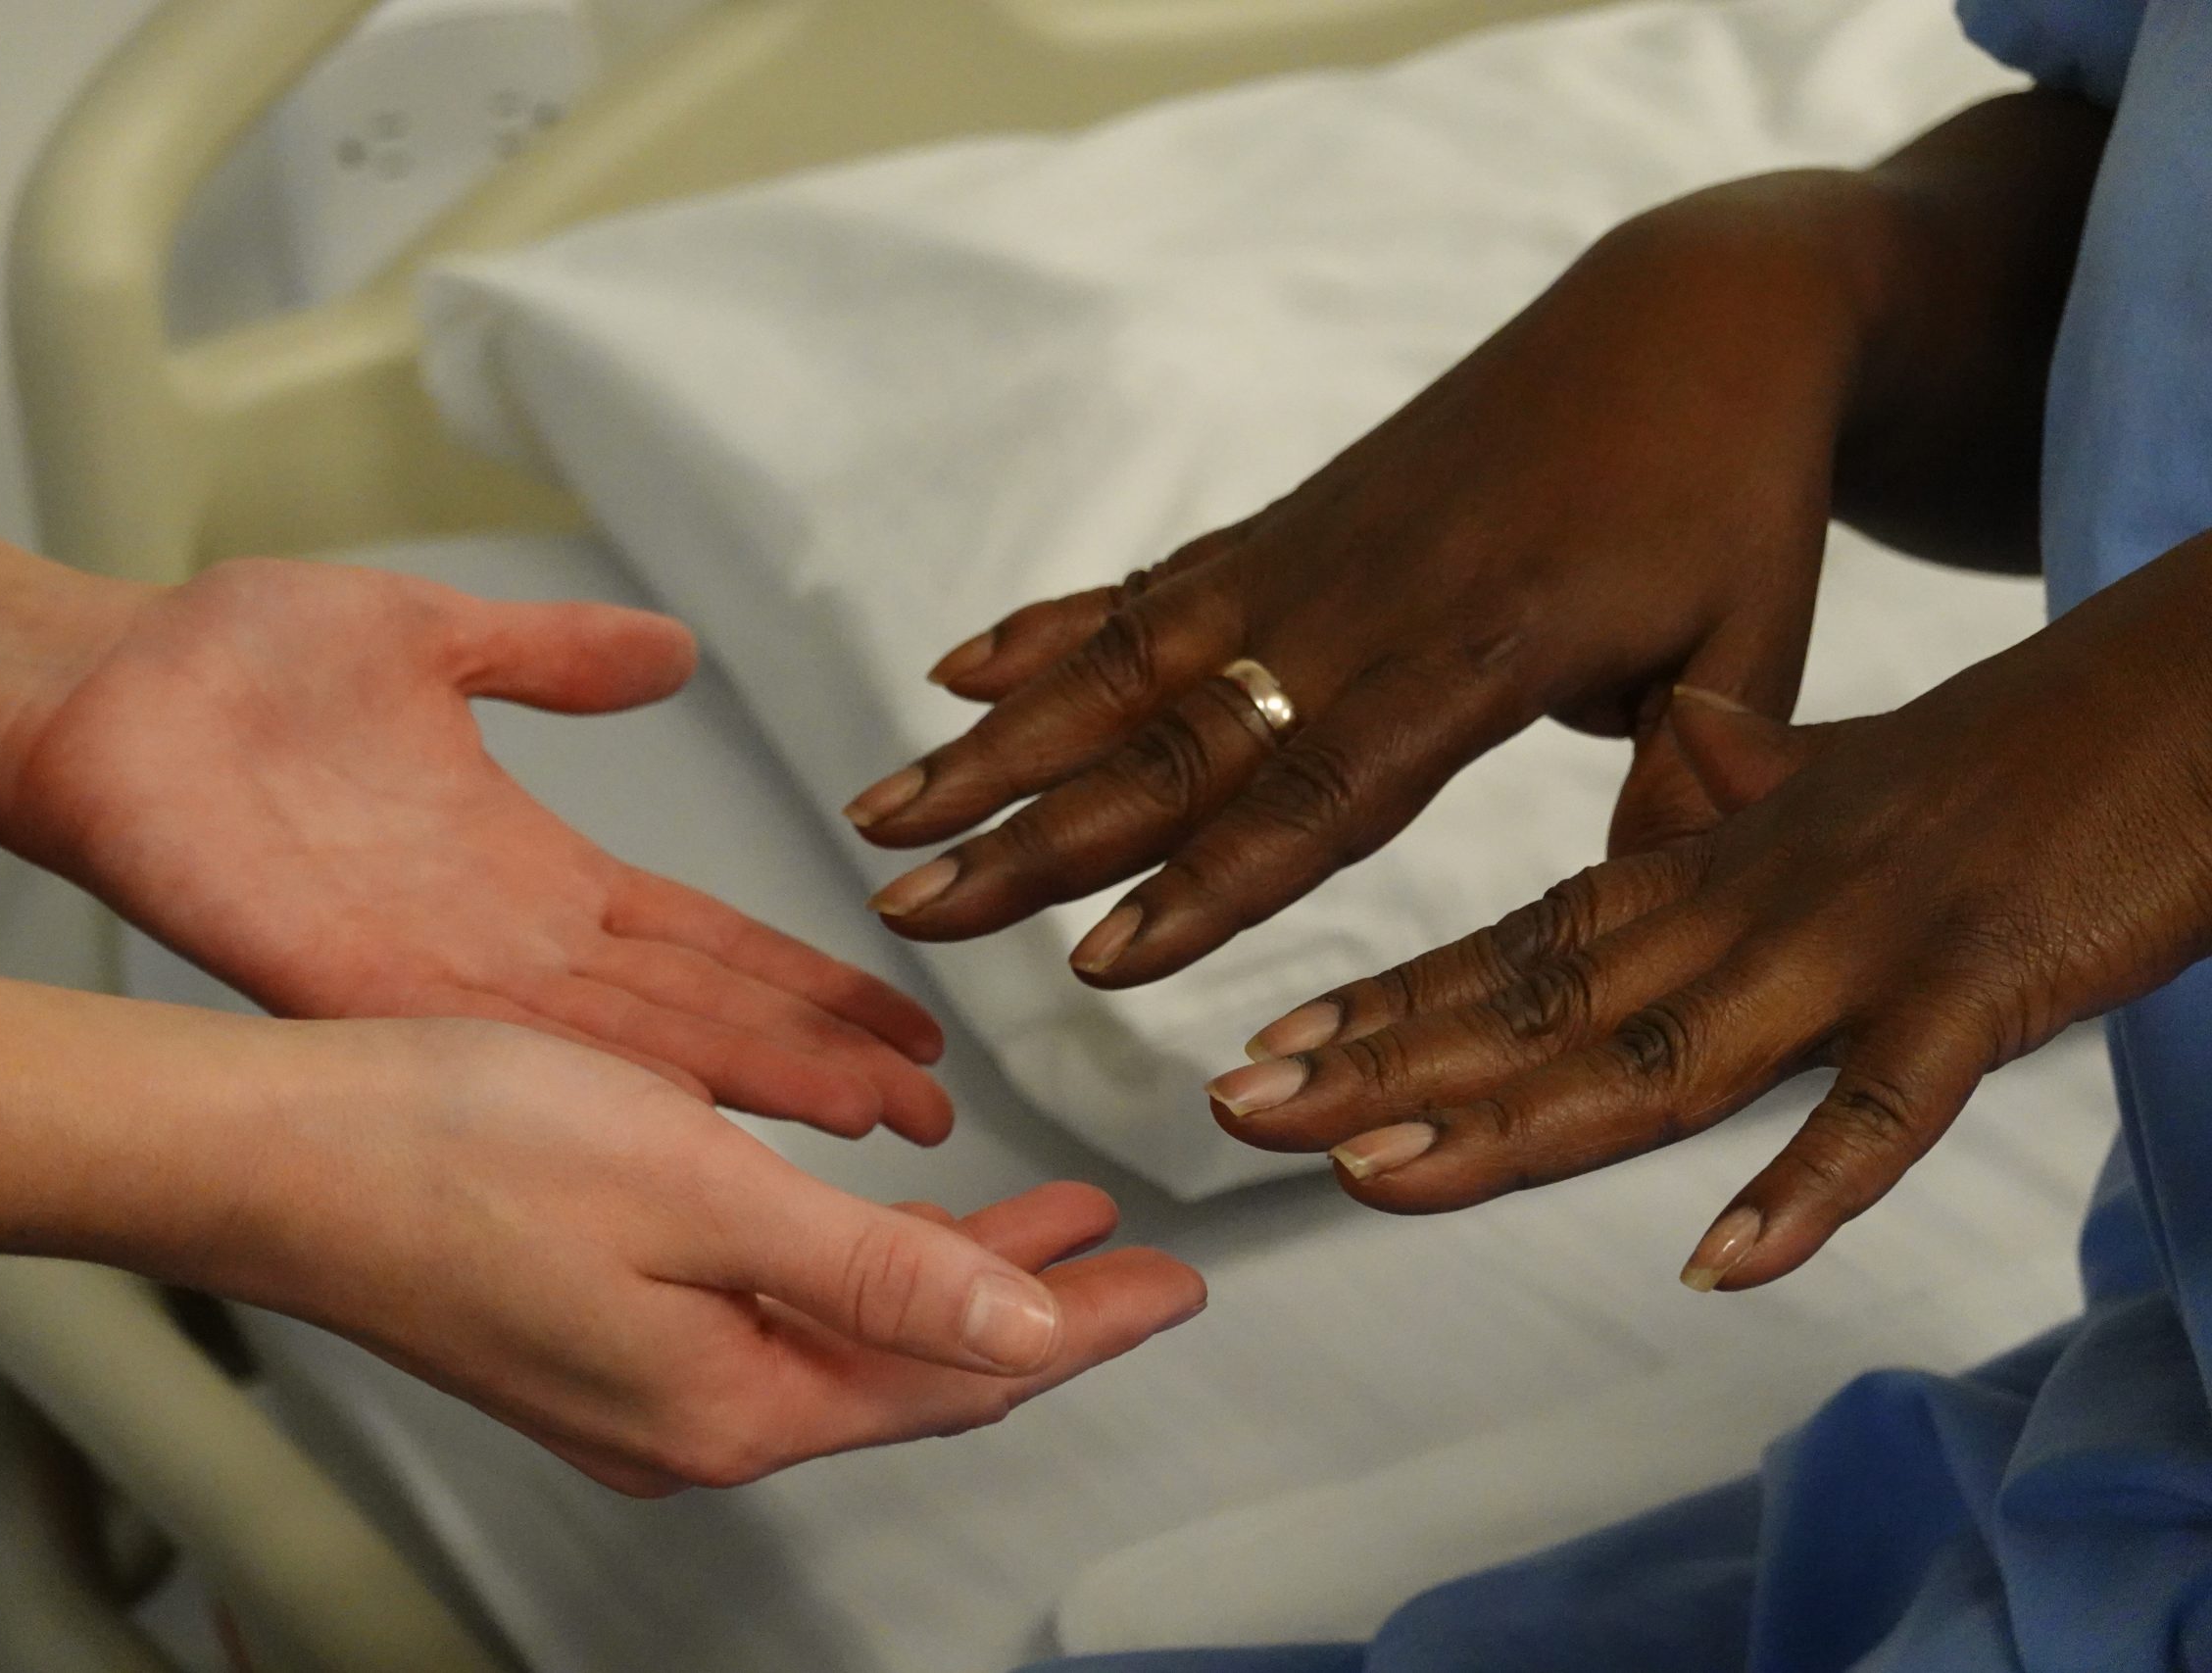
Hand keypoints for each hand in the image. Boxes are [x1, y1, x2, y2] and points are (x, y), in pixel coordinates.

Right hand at [0, 975, 1206, 1495]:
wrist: (268, 1155)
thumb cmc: (451, 1150)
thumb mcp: (702, 1191)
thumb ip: (876, 1272)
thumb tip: (1027, 1332)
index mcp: (734, 1396)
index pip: (964, 1371)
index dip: (1084, 1321)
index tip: (1176, 1282)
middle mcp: (692, 1420)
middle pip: (914, 1370)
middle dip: (1035, 1308)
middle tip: (1133, 1259)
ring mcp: (637, 1390)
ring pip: (846, 1344)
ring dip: (947, 1283)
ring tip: (1038, 1228)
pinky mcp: (592, 1342)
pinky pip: (773, 1325)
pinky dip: (853, 1275)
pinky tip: (865, 1232)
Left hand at [11, 557, 950, 1139]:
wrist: (91, 687)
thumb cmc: (232, 659)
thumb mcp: (439, 633)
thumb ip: (555, 654)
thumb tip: (670, 649)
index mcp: (530, 870)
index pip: (702, 940)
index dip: (805, 981)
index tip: (902, 1021)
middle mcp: (502, 942)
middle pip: (691, 1015)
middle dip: (815, 1061)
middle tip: (930, 1114)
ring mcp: (437, 975)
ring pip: (622, 1049)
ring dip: (744, 1084)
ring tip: (860, 1121)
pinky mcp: (359, 984)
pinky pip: (501, 1045)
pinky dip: (602, 1081)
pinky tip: (696, 1112)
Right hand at [844, 178, 1877, 984]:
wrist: (1698, 310)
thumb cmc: (1737, 493)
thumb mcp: (1760, 637)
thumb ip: (1697, 775)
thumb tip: (1654, 909)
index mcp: (1486, 642)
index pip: (1329, 786)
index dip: (1212, 876)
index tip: (1100, 959)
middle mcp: (1368, 597)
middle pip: (1179, 733)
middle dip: (1035, 829)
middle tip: (912, 906)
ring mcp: (1312, 554)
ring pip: (1128, 659)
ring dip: (998, 741)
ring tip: (882, 812)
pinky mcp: (1291, 525)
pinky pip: (1152, 585)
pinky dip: (1049, 629)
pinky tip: (957, 672)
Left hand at [1202, 535, 2211, 1289]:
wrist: (2193, 682)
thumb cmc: (2021, 746)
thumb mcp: (1856, 772)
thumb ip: (1756, 784)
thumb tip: (1687, 765)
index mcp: (1721, 860)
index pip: (1524, 941)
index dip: (1389, 1001)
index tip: (1262, 1048)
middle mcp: (1757, 902)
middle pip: (1544, 1002)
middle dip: (1383, 1066)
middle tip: (1233, 1111)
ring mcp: (1865, 949)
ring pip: (1661, 1053)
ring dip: (1513, 1122)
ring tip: (1374, 1177)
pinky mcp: (1987, 988)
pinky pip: (1890, 1106)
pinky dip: (1810, 1184)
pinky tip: (1718, 1261)